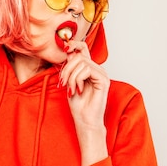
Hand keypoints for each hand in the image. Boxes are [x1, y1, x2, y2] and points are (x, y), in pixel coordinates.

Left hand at [59, 39, 109, 165]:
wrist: (85, 121)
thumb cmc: (78, 105)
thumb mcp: (69, 82)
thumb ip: (71, 67)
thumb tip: (69, 52)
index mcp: (90, 68)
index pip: (83, 48)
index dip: (73, 44)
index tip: (64, 48)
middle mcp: (97, 69)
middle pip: (79, 55)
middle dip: (66, 68)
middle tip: (63, 82)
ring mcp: (102, 74)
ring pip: (81, 62)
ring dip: (70, 76)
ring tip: (71, 89)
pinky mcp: (103, 80)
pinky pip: (87, 70)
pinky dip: (78, 79)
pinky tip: (78, 90)